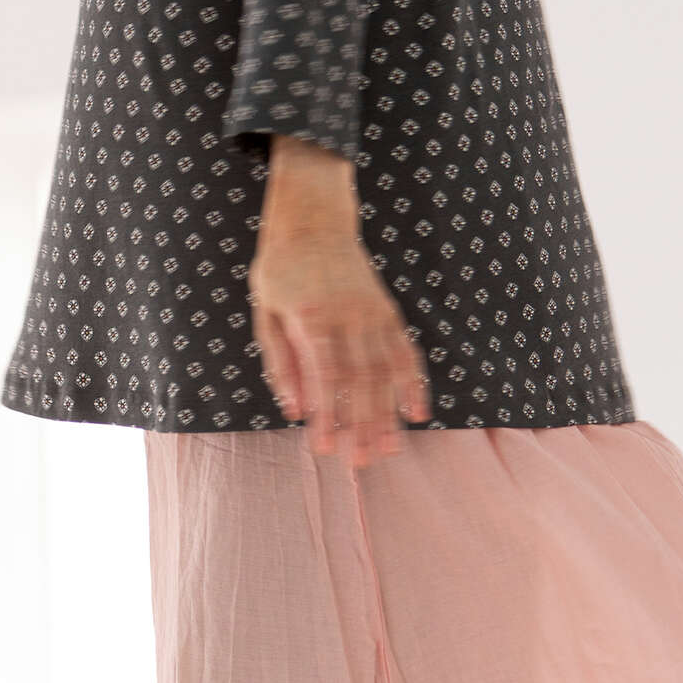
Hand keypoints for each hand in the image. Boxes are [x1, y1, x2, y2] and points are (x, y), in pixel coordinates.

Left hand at [249, 135, 430, 465]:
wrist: (313, 218)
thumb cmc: (280, 270)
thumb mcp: (265, 313)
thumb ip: (280, 363)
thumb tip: (295, 411)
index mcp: (313, 317)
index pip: (325, 377)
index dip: (328, 416)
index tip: (325, 449)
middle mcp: (349, 317)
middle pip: (361, 381)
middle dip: (362, 426)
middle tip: (362, 464)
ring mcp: (373, 314)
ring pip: (386, 372)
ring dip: (389, 415)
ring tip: (389, 451)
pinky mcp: (387, 313)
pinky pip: (405, 353)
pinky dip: (413, 384)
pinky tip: (417, 414)